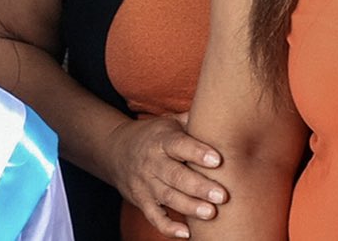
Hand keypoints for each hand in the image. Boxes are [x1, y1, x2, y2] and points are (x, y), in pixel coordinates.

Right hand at [105, 113, 226, 238]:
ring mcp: (145, 182)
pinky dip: (168, 227)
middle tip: (222, 195)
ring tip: (210, 213)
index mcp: (161, 140)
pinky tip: (186, 233)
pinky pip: (154, 216)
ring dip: (189, 206)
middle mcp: (152, 161)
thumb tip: (224, 109)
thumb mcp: (168, 123)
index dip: (197, 151)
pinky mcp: (141, 200)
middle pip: (175, 175)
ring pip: (167, 196)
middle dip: (198, 186)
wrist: (113, 149)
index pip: (179, 145)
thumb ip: (192, 121)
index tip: (217, 159)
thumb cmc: (153, 136)